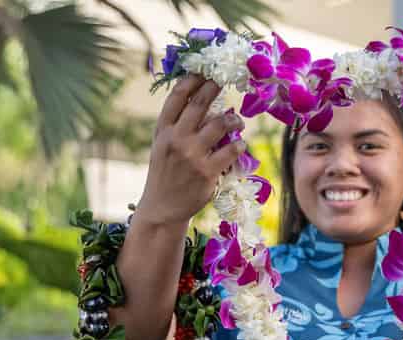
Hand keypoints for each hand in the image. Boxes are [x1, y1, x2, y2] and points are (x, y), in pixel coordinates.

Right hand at [136, 76, 246, 225]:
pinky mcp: (207, 172)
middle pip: (200, 104)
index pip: (178, 96)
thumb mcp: (162, 144)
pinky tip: (240, 145)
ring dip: (234, 119)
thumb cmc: (165, 172)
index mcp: (164, 130)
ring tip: (238, 121)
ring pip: (221, 124)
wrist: (162, 207)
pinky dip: (239, 144)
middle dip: (214, 87)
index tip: (205, 69)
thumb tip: (199, 96)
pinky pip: (231, 150)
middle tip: (225, 80)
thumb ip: (176, 123)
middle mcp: (176, 139)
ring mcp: (192, 155)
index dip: (193, 78)